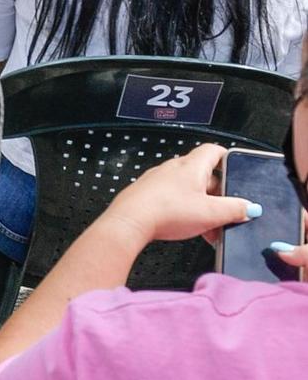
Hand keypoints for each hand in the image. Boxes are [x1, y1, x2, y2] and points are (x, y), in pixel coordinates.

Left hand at [104, 144, 260, 251]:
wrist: (129, 222)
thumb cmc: (166, 212)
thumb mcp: (210, 213)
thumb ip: (233, 209)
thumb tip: (250, 207)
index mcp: (192, 165)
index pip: (214, 151)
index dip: (228, 158)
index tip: (237, 170)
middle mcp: (174, 168)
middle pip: (203, 175)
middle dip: (217, 195)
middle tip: (225, 213)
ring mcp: (158, 180)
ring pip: (188, 190)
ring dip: (201, 207)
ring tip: (208, 228)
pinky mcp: (147, 194)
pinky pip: (172, 199)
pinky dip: (183, 211)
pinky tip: (187, 228)